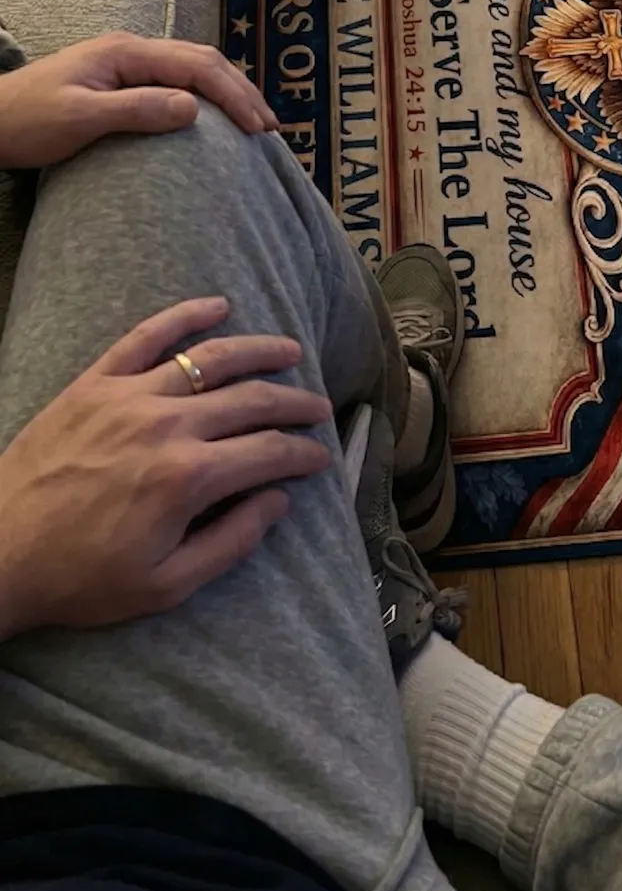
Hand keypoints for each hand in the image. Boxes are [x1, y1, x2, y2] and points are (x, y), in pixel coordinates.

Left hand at [0, 34, 277, 168]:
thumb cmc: (27, 122)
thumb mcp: (80, 118)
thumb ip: (136, 109)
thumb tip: (194, 108)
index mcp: (125, 52)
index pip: (196, 66)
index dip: (233, 95)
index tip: (258, 128)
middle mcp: (131, 51)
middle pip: (202, 61)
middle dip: (241, 91)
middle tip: (270, 128)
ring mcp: (127, 65)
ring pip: (193, 69)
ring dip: (228, 92)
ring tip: (255, 123)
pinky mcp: (122, 82)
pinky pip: (177, 82)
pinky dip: (207, 98)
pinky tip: (216, 119)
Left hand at [0, 298, 331, 635]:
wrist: (0, 553)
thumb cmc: (82, 577)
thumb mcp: (167, 584)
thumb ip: (232, 541)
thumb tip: (278, 500)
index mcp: (188, 478)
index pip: (268, 451)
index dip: (303, 453)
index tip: (320, 457)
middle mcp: (167, 425)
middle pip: (251, 399)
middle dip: (295, 404)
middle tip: (319, 409)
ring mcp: (130, 396)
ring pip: (211, 358)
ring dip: (259, 351)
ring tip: (290, 352)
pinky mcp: (96, 383)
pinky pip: (147, 336)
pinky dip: (185, 315)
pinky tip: (217, 306)